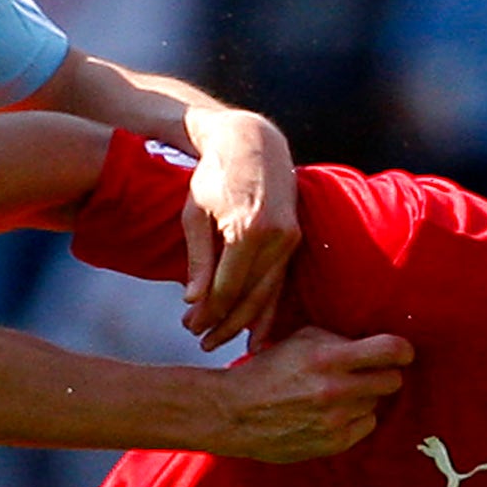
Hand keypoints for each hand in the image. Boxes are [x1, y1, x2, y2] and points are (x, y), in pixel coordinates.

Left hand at [179, 108, 298, 349]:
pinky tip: (259, 330)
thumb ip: (198, 258)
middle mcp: (276, 237)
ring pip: (269, 293)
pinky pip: (281, 281)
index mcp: (247, 229)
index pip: (227, 286)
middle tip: (204, 343)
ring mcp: (290, 239)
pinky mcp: (296, 240)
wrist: (252, 143)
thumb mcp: (195, 213)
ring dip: (248, 322)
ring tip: (226, 343)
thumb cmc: (214, 175)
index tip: (190, 328)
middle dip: (226, 323)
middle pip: (251, 296)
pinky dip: (269, 307)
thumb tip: (194, 300)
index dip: (209, 312)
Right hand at [206, 326, 411, 461]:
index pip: (390, 351)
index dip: (403, 350)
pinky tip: (334, 413)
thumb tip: (374, 342)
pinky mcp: (334, 443)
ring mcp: (336, 420)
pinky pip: (366, 426)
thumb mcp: (300, 339)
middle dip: (384, 374)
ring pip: (377, 404)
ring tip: (340, 394)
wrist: (235, 412)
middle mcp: (336, 390)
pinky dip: (356, 419)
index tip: (403, 352)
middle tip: (370, 373)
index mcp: (328, 358)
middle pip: (393, 380)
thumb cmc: (268, 370)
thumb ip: (339, 339)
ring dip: (365, 397)